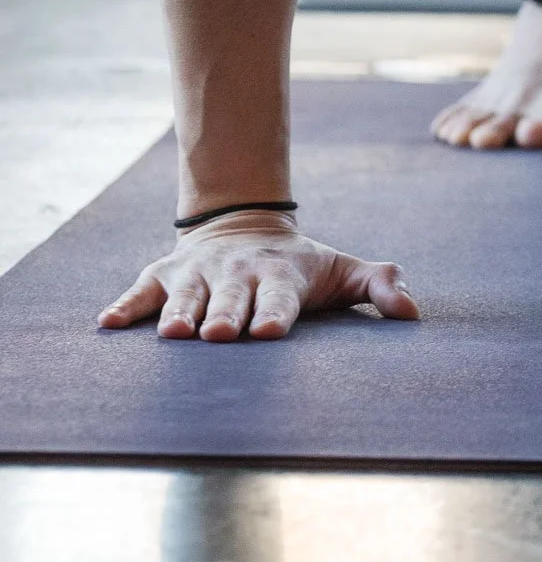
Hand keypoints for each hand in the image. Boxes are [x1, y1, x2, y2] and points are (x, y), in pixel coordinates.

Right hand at [97, 211, 419, 340]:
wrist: (245, 225)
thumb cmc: (298, 265)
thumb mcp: (340, 270)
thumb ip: (378, 286)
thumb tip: (414, 312)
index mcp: (280, 276)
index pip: (279, 297)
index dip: (275, 313)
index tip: (270, 330)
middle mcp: (237, 274)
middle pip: (230, 299)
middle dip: (225, 316)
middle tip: (220, 334)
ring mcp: (198, 275)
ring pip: (186, 298)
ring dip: (179, 315)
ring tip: (172, 336)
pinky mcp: (164, 276)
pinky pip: (141, 292)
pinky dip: (125, 307)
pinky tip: (107, 323)